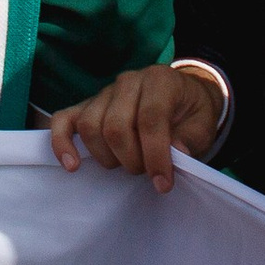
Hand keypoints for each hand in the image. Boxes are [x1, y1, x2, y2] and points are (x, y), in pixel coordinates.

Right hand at [49, 63, 224, 192]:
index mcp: (160, 80)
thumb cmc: (191, 114)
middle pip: (116, 125)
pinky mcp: (87, 105)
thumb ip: (189, 139)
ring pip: (90, 125)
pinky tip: (72, 165)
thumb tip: (175, 154)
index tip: (163, 183)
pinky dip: (62, 142)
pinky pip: (64, 119)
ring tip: (124, 166)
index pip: (150, 119)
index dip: (155, 155)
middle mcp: (129, 81)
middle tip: (145, 173)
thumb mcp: (202, 126)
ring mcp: (104, 92)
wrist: (183, 96)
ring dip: (106, 156)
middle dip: (131, 159)